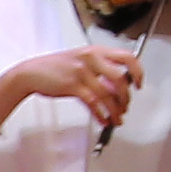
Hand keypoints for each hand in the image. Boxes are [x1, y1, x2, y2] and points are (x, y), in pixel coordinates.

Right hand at [0, 44, 141, 132]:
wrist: (31, 72)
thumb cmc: (57, 67)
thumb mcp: (82, 62)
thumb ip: (101, 73)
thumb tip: (118, 90)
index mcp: (96, 51)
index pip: (127, 57)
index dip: (137, 71)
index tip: (139, 84)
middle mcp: (91, 58)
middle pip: (120, 79)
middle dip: (126, 97)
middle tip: (125, 107)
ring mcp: (82, 72)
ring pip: (107, 94)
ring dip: (115, 110)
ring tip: (116, 118)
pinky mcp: (72, 85)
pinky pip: (93, 103)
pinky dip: (101, 114)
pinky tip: (103, 120)